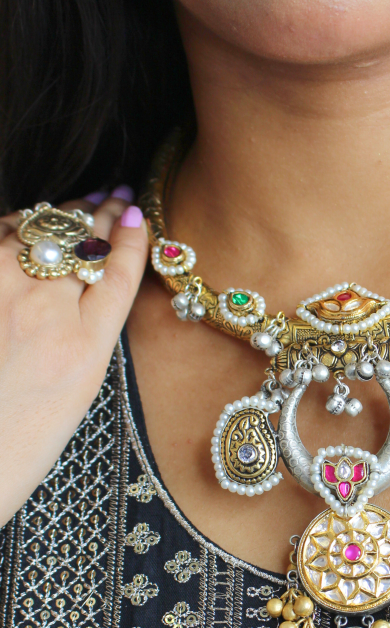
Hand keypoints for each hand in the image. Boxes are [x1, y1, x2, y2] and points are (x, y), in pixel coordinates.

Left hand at [0, 190, 147, 525]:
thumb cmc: (27, 429)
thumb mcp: (81, 384)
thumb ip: (92, 328)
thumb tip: (97, 279)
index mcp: (84, 346)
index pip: (118, 272)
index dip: (132, 239)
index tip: (138, 215)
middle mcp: (45, 313)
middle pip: (81, 244)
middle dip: (100, 215)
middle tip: (115, 197)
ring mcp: (3, 295)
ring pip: (39, 231)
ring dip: (61, 213)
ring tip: (79, 204)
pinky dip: (16, 224)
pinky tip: (29, 221)